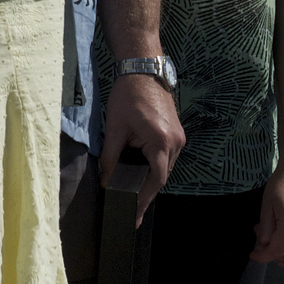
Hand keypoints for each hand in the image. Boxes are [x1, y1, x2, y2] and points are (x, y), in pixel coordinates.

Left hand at [98, 72, 185, 224]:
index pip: (155, 180)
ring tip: (133, 197)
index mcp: (161, 140)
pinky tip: (141, 175)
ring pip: (164, 168)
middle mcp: (175, 142)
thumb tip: (105, 180)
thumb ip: (110, 157)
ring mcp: (178, 137)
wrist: (143, 69)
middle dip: (145, 193)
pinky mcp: (175, 133)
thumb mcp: (115, 128)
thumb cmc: (128, 95)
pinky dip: (153, 167)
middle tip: (131, 212)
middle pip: (161, 177)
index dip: (144, 199)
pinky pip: (166, 157)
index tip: (134, 214)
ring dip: (150, 180)